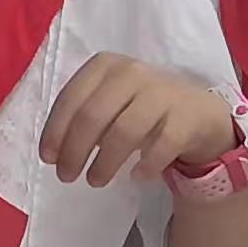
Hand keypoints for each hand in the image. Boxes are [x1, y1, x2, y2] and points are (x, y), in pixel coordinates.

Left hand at [40, 55, 240, 189]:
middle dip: (74, 151)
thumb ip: (82, 117)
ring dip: (104, 163)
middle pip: (93, 116)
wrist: (199, 112)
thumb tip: (54, 151)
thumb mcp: (110, 102)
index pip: (71, 98)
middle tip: (66, 176)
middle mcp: (133, 72)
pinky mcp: (186, 116)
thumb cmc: (142, 108)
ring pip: (123, 132)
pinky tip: (137, 175)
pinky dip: (146, 164)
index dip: (55, 131)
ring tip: (95, 181)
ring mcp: (162, 92)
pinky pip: (161, 145)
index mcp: (107, 66)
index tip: (48, 159)